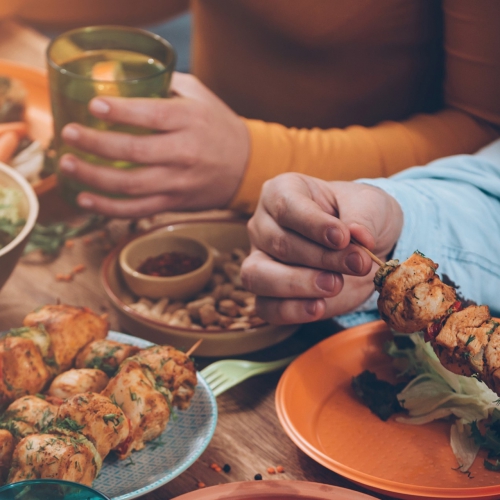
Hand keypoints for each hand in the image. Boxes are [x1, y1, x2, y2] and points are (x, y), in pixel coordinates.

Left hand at [58, 72, 249, 216]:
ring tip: (68, 165)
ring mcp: (179, 182)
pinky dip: (109, 208)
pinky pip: (138, 210)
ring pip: (130, 185)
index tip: (93, 106)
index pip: (152, 115)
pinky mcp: (174, 203)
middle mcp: (184, 153)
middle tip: (68, 134)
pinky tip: (85, 200)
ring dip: (93, 177)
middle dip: (95, 144)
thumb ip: (167, 85)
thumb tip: (126, 77)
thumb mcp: (200, 97)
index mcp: (190, 121)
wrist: (246, 167)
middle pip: (134, 151)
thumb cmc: (219, 127)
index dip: (120, 111)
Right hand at [241, 173, 402, 323]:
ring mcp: (261, 260)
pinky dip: (291, 310)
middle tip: (357, 264)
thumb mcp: (370, 205)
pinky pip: (266, 307)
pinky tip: (318, 307)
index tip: (344, 238)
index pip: (287, 207)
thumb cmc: (361, 216)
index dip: (314, 225)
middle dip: (321, 257)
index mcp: (281, 192)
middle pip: (278, 243)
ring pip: (258, 275)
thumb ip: (362, 218)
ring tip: (335, 285)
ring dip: (298, 284)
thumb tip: (356, 237)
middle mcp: (264, 225)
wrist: (366, 247)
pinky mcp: (269, 294)